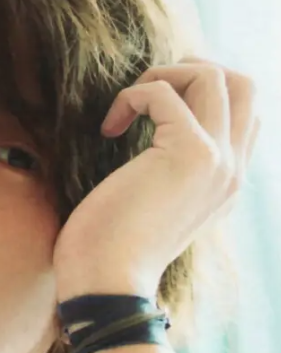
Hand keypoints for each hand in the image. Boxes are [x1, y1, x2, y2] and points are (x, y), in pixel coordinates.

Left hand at [53, 57, 260, 302]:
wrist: (106, 283)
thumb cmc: (112, 249)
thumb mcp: (152, 208)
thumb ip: (169, 177)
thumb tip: (150, 143)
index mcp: (225, 185)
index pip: (245, 115)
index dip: (203, 94)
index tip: (157, 108)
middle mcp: (231, 171)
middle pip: (243, 85)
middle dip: (193, 69)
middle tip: (149, 91)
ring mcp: (217, 161)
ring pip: (212, 76)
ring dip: (162, 76)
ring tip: (128, 107)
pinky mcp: (190, 152)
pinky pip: (163, 92)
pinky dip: (131, 96)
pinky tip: (110, 127)